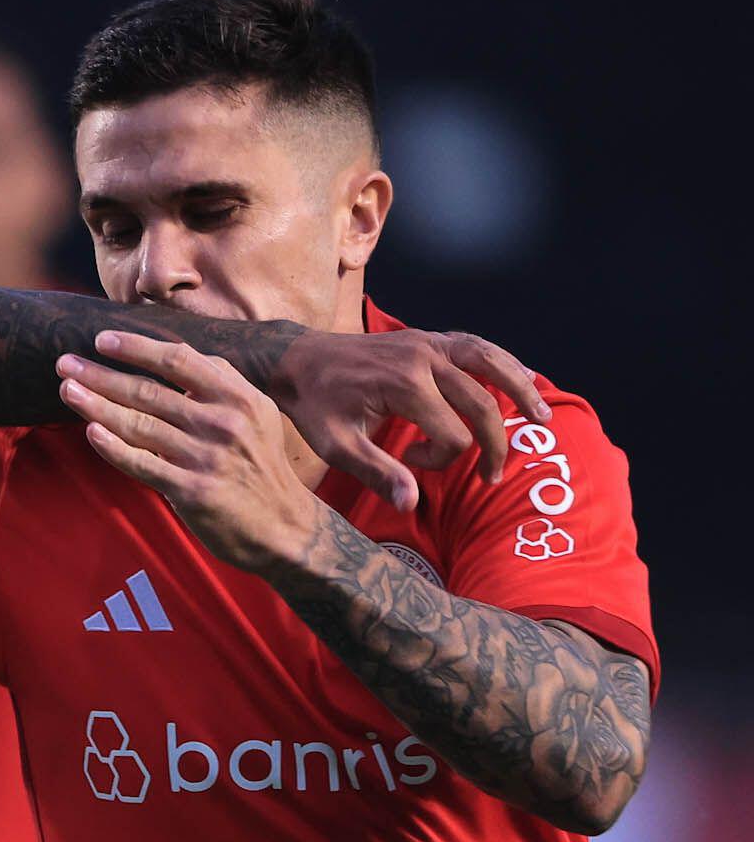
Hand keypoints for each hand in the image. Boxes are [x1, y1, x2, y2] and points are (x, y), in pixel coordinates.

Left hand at [57, 338, 328, 571]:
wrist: (283, 525)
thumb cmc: (260, 466)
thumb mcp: (258, 414)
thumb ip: (222, 382)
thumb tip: (179, 353)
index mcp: (238, 396)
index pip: (179, 360)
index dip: (137, 348)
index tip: (102, 340)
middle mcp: (223, 421)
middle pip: (149, 390)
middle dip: (101, 374)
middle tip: (64, 363)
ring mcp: (207, 456)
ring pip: (139, 424)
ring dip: (96, 405)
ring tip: (67, 390)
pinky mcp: (192, 490)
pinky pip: (143, 464)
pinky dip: (113, 448)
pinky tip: (90, 431)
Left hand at [144, 322, 542, 511]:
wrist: (297, 359)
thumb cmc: (313, 405)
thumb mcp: (335, 445)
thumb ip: (376, 472)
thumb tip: (411, 504)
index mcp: (403, 385)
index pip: (451, 434)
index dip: (439, 460)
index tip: (410, 463)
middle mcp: (424, 358)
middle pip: (481, 403)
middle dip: (493, 444)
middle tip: (495, 477)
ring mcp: (429, 343)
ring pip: (491, 363)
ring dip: (521, 390)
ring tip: (543, 418)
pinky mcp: (429, 338)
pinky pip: (477, 346)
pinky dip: (503, 363)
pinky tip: (521, 378)